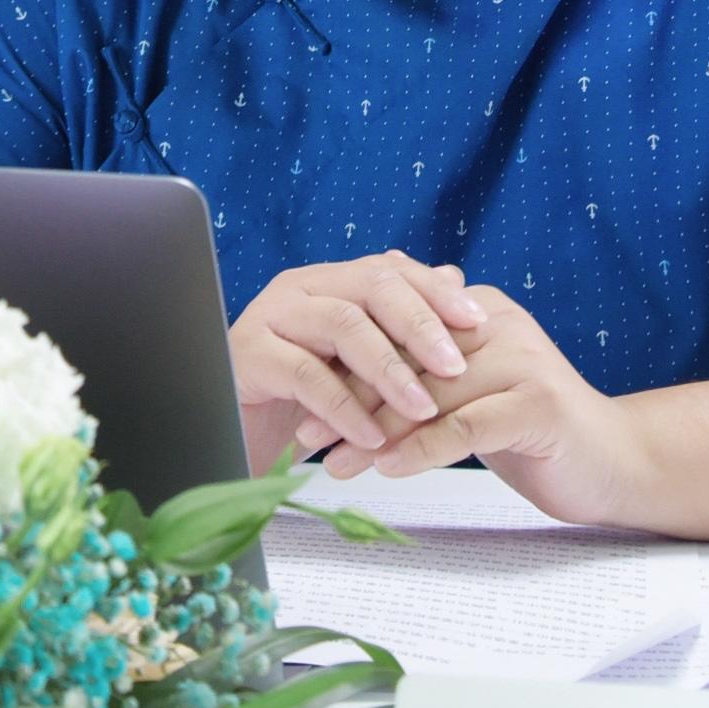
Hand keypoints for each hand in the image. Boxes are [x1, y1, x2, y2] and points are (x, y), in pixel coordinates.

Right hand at [227, 251, 485, 470]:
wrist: (230, 435)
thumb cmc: (298, 401)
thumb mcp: (356, 367)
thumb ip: (398, 326)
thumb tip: (455, 277)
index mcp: (328, 282)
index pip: (390, 269)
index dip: (436, 292)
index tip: (479, 322)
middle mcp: (299, 289)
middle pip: (370, 285)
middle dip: (420, 323)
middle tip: (456, 366)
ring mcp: (270, 318)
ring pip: (341, 324)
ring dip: (389, 369)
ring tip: (423, 409)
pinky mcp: (247, 357)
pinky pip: (305, 375)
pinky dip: (345, 408)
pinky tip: (372, 438)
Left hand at [298, 285, 644, 527]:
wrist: (613, 462)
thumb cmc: (533, 431)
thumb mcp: (475, 388)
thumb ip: (428, 363)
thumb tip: (365, 329)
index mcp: (481, 312)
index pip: (398, 332)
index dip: (347, 367)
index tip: (304, 401)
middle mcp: (499, 326)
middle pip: (407, 360)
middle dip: (350, 400)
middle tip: (306, 436)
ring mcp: (522, 364)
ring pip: (428, 396)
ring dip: (374, 433)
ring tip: (333, 465)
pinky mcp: (536, 407)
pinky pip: (462, 429)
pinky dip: (418, 451)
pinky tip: (385, 471)